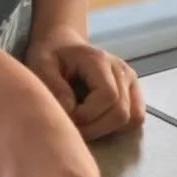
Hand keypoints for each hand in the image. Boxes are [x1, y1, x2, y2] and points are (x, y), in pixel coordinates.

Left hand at [25, 28, 145, 141]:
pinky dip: (118, 128)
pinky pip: (135, 119)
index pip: (108, 96)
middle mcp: (121, 70)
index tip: (66, 118)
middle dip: (94, 128)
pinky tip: (97, 123)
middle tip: (72, 128)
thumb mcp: (41, 66)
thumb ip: (54, 87)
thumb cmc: (50, 57)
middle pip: (121, 113)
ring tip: (83, 126)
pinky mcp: (133, 92)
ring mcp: (130, 81)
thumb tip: (71, 110)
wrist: (63, 46)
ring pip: (131, 119)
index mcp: (99, 60)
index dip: (87, 116)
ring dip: (105, 130)